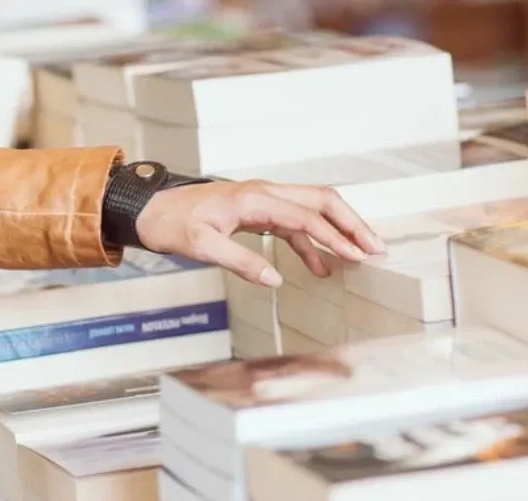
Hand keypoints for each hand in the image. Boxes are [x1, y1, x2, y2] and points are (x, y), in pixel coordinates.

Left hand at [135, 180, 383, 287]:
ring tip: (360, 256)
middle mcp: (265, 193)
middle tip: (376, 248)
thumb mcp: (202, 247)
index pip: (307, 217)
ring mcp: (263, 200)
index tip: (358, 256)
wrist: (151, 209)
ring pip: (312, 209)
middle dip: (352, 224)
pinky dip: (310, 242)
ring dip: (337, 230)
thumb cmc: (172, 224)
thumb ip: (240, 262)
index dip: (336, 238)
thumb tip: (274, 280)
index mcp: (256, 199)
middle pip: (321, 201)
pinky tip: (319, 267)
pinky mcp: (257, 211)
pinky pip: (293, 223)